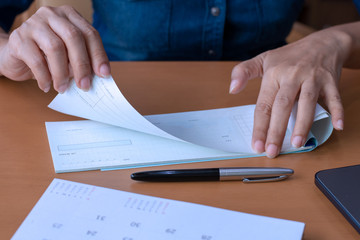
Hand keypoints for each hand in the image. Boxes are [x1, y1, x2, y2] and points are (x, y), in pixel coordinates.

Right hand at [0, 5, 109, 92]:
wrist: (17, 56)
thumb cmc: (48, 56)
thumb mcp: (69, 56)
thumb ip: (83, 61)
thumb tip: (97, 76)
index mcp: (70, 16)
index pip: (90, 33)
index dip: (98, 55)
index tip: (104, 74)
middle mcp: (52, 15)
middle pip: (73, 37)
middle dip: (82, 64)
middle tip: (84, 85)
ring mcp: (33, 24)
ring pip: (55, 47)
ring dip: (62, 73)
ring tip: (62, 88)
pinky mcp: (18, 38)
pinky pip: (36, 59)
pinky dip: (44, 77)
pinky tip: (47, 86)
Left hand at [229, 28, 350, 157]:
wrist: (322, 43)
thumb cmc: (290, 56)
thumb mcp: (263, 59)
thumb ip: (243, 71)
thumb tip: (232, 89)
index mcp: (274, 74)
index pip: (264, 104)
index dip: (260, 126)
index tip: (256, 144)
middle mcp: (292, 76)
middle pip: (283, 106)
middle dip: (277, 131)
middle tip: (272, 151)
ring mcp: (312, 78)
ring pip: (307, 102)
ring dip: (302, 124)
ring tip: (297, 144)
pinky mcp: (330, 81)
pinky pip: (334, 97)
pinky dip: (337, 111)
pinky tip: (337, 126)